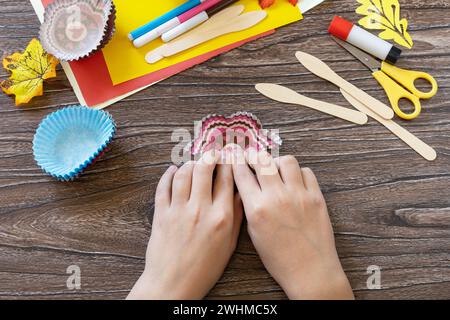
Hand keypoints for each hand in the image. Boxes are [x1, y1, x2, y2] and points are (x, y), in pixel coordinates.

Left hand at [127, 150, 242, 299]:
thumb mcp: (229, 244)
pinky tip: (173, 170)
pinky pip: (163, 187)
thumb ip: (235, 216)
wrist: (174, 284)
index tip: (230, 153)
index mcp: (221, 217)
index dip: (229, 161)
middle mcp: (200, 209)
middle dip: (209, 155)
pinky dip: (168, 174)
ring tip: (195, 161)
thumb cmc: (205, 268)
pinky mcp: (161, 214)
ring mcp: (178, 210)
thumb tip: (239, 192)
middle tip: (212, 150)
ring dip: (189, 163)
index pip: (227, 179)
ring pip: (183, 173)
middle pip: (204, 169)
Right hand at [231, 146, 353, 299]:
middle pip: (262, 161)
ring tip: (275, 169)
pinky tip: (293, 181)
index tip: (234, 156)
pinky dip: (298, 172)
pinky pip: (306, 172)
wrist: (310, 270)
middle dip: (253, 155)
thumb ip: (249, 208)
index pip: (242, 174)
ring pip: (286, 161)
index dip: (236, 161)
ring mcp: (299, 195)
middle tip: (251, 157)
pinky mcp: (316, 197)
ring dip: (277, 162)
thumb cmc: (279, 258)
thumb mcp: (254, 234)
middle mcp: (277, 197)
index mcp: (257, 209)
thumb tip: (247, 187)